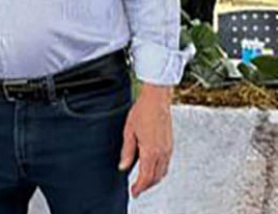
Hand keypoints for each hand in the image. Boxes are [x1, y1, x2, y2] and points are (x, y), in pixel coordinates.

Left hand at [118, 83, 172, 197]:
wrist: (157, 100)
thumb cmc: (142, 112)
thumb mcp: (129, 132)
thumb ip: (127, 151)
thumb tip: (123, 166)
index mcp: (151, 151)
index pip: (145, 176)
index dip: (139, 187)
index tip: (133, 192)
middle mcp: (162, 152)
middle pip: (155, 177)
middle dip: (146, 186)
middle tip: (136, 189)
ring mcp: (168, 149)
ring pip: (162, 172)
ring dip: (153, 180)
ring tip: (142, 182)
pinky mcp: (170, 145)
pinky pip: (166, 165)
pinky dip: (159, 172)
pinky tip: (152, 169)